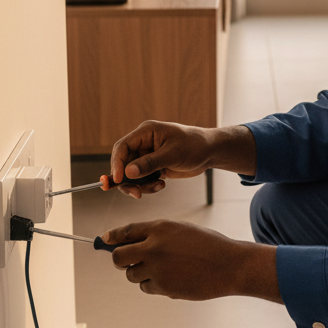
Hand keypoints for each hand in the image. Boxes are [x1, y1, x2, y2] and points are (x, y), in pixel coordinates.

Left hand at [104, 219, 280, 302]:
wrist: (228, 265)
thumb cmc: (208, 245)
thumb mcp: (182, 230)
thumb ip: (157, 235)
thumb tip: (130, 244)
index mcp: (160, 227)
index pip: (126, 231)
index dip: (112, 236)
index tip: (105, 239)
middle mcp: (154, 247)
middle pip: (118, 257)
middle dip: (119, 259)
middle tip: (127, 261)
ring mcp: (157, 268)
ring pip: (131, 274)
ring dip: (139, 273)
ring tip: (161, 269)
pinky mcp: (163, 287)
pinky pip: (146, 287)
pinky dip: (153, 285)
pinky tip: (172, 278)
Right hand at [109, 121, 255, 198]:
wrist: (210, 152)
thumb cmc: (194, 146)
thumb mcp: (172, 154)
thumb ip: (149, 163)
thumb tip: (127, 172)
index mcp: (145, 133)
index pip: (122, 147)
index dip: (117, 164)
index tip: (118, 180)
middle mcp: (143, 144)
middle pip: (124, 164)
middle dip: (128, 180)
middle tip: (137, 194)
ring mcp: (148, 156)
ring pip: (132, 175)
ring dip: (140, 185)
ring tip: (158, 186)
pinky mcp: (154, 167)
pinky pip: (142, 180)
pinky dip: (148, 186)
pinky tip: (162, 184)